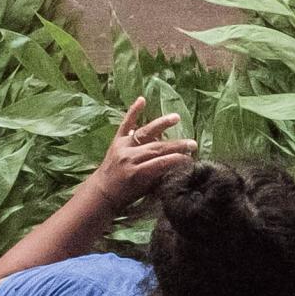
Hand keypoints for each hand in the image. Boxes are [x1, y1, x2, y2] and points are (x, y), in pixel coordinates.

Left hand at [87, 97, 196, 213]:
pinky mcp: (117, 140)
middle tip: (193, 144)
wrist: (101, 192)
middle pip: (157, 148)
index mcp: (136, 172)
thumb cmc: (126, 195)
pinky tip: (142, 100)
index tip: (191, 158)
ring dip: (161, 124)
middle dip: (177, 145)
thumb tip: (177, 164)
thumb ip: (159, 175)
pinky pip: (126, 124)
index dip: (177, 159)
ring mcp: (122, 147)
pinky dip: (133, 112)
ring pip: (145, 133)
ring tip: (176, 118)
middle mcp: (129, 157)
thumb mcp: (145, 190)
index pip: (161, 162)